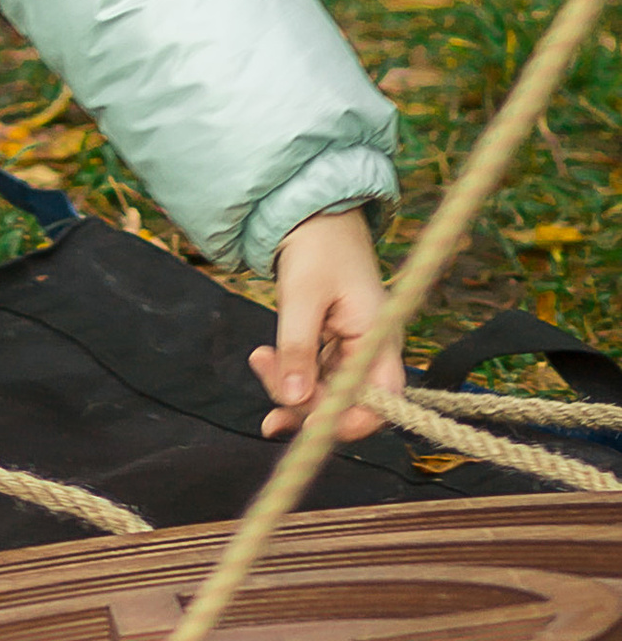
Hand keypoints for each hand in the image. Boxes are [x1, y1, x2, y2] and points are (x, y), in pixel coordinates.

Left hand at [249, 205, 401, 440]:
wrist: (314, 216)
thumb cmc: (318, 247)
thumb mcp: (302, 295)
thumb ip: (298, 349)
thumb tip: (293, 400)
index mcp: (380, 339)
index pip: (381, 402)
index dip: (350, 422)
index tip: (308, 424)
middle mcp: (372, 352)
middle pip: (345, 402)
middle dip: (303, 400)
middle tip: (263, 368)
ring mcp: (352, 350)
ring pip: (325, 392)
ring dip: (290, 388)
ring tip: (259, 359)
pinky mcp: (333, 345)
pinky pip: (314, 375)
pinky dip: (290, 375)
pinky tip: (265, 362)